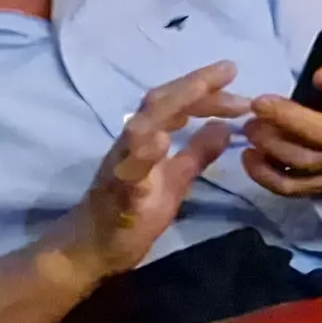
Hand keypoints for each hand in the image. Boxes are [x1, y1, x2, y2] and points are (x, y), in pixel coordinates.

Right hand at [60, 65, 243, 283]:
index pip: (173, 103)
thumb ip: (198, 152)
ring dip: (170, 109)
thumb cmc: (131, 212)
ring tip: (201, 91)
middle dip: (192, 86)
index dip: (201, 86)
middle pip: (157, 105)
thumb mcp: (176, 178)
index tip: (232, 73)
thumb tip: (225, 125)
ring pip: (138, 131)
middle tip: (229, 72)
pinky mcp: (117, 197)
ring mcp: (121, 170)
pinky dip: (143, 157)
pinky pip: (127, 175)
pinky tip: (160, 143)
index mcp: (145, 141)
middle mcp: (129, 147)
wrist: (89, 250)